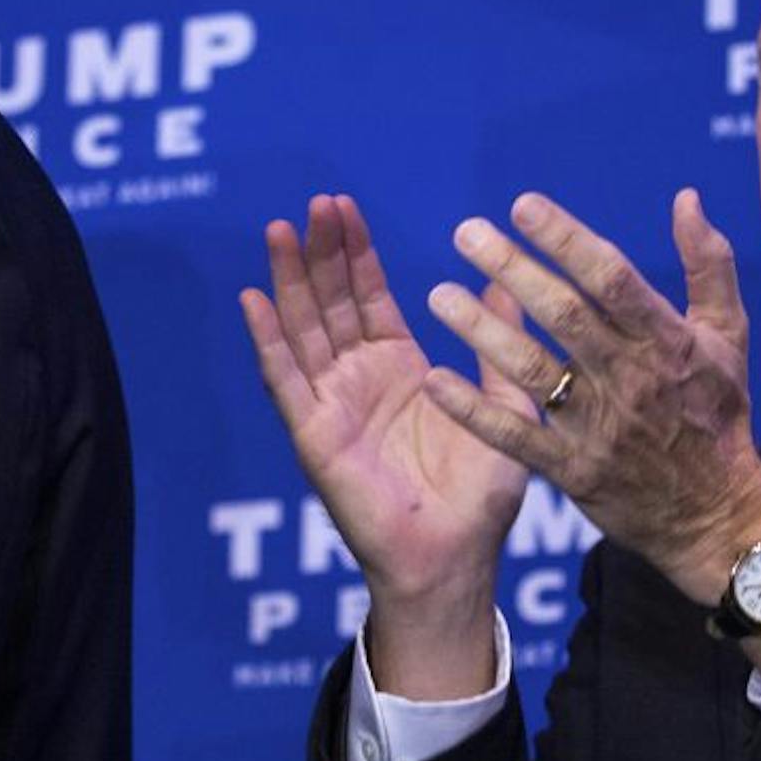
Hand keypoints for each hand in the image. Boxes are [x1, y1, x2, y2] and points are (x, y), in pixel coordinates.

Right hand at [241, 194, 530, 696]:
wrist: (456, 558)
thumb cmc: (482, 494)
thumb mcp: (504, 402)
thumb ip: (498, 342)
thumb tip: (506, 279)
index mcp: (399, 368)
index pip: (368, 297)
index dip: (355, 252)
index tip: (345, 205)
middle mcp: (357, 380)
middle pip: (329, 302)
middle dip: (321, 252)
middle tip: (315, 203)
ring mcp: (331, 405)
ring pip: (302, 330)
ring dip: (289, 280)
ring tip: (280, 230)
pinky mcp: (314, 435)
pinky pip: (285, 382)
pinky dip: (268, 340)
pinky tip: (254, 300)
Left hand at [418, 188, 760, 607]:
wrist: (716, 514)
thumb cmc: (717, 413)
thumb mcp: (728, 336)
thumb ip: (708, 264)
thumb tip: (685, 198)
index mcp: (667, 340)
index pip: (612, 278)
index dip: (566, 239)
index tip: (522, 205)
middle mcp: (631, 378)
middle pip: (564, 315)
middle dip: (512, 269)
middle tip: (465, 233)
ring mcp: (599, 427)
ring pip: (533, 371)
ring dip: (481, 332)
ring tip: (439, 295)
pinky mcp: (573, 470)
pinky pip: (516, 437)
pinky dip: (473, 411)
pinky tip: (434, 381)